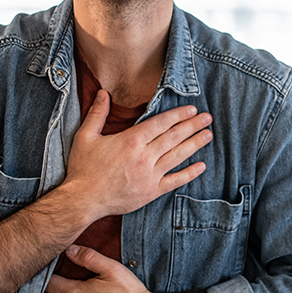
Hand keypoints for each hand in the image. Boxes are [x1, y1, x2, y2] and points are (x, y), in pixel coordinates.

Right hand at [65, 91, 211, 220]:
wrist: (83, 200)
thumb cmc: (83, 169)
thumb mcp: (85, 136)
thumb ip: (97, 114)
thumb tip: (103, 92)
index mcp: (131, 140)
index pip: (161, 123)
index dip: (178, 115)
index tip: (192, 109)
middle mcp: (144, 156)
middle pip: (174, 137)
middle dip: (192, 125)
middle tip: (207, 118)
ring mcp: (150, 175)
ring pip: (178, 156)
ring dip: (195, 144)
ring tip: (208, 135)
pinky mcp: (152, 192)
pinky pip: (175, 181)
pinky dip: (189, 173)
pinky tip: (201, 166)